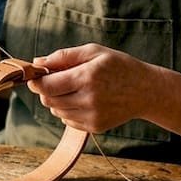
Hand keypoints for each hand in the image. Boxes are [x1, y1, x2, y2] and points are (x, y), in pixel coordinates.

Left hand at [27, 43, 180, 159]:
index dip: (36, 80)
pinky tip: (82, 99)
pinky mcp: (94, 127)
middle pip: (49, 99)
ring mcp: (92, 116)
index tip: (34, 74)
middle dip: (46, 89)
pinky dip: (68, 110)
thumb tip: (37, 62)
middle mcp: (89, 99)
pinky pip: (67, 120)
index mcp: (87, 77)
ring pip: (56, 110)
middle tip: (55, 79)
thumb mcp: (93, 52)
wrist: (146, 91)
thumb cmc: (119, 66)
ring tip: (73, 88)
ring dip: (56, 100)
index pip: (48, 85)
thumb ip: (64, 56)